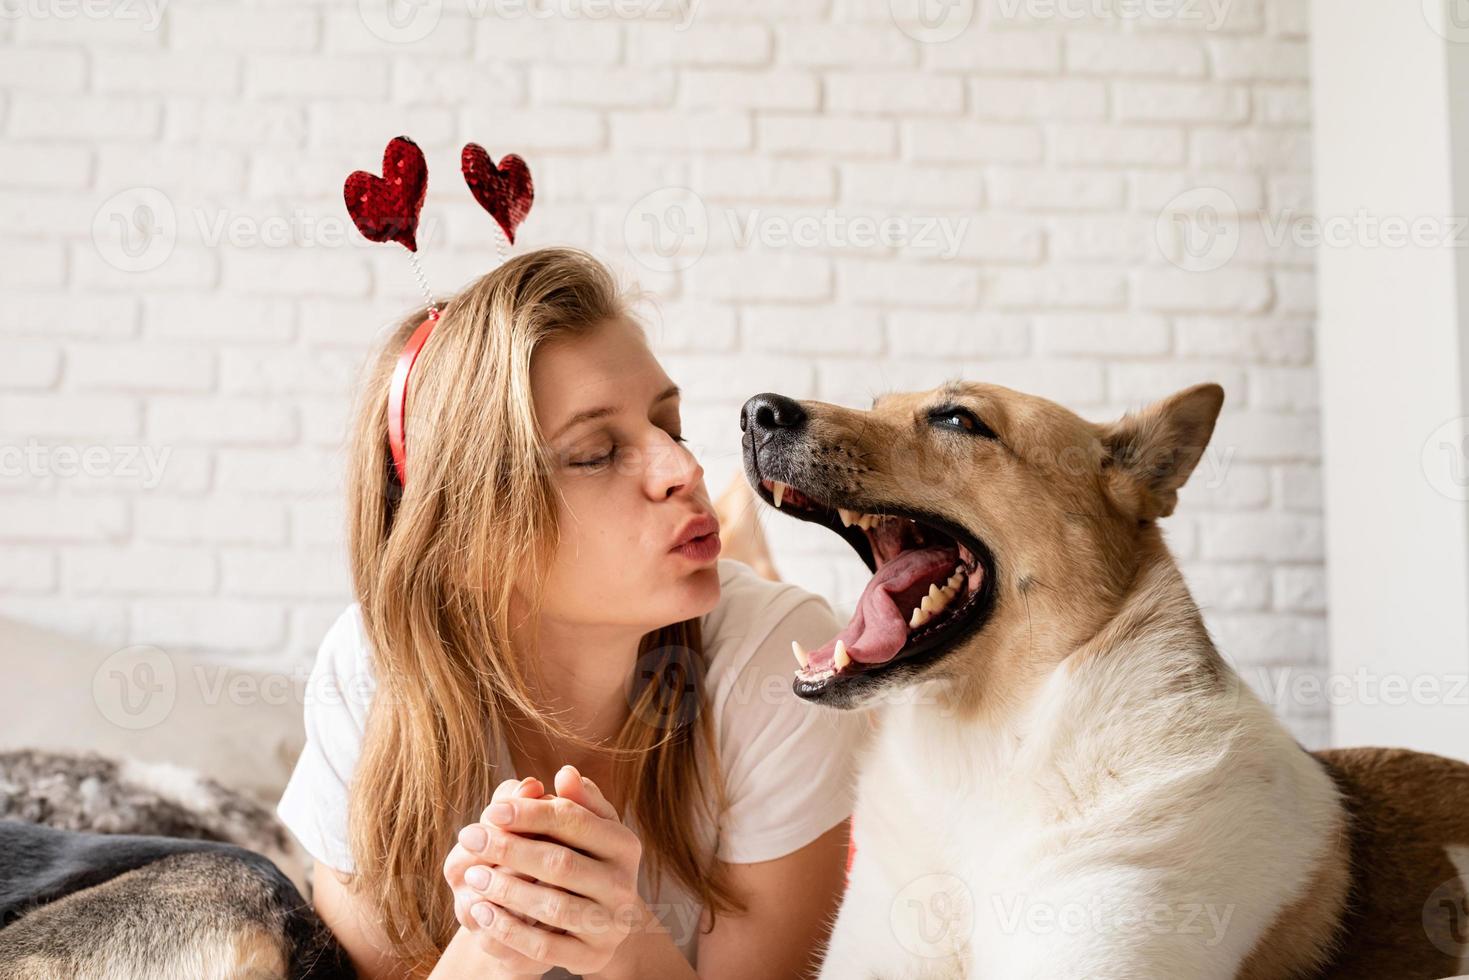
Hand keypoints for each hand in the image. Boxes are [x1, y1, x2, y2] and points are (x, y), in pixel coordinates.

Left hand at [449, 766, 645, 976]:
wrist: (600, 920)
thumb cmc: (584, 859)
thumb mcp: (585, 827)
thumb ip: (573, 801)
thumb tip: (565, 773)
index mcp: (624, 844)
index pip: (574, 821)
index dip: (531, 813)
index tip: (492, 809)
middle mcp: (624, 885)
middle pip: (561, 863)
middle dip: (510, 849)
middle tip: (469, 835)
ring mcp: (610, 925)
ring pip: (553, 906)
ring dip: (506, 890)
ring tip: (472, 874)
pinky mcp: (591, 957)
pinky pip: (544, 946)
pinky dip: (508, 929)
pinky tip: (481, 911)